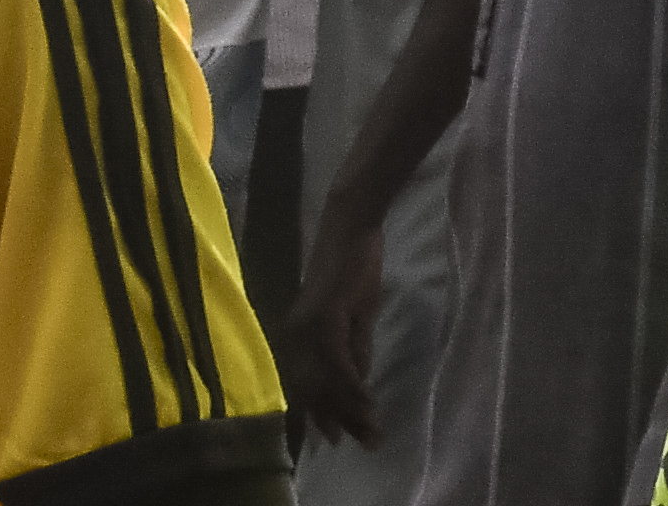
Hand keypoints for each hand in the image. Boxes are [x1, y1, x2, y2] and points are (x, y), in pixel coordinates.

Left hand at [285, 200, 389, 440]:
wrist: (351, 226)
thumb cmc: (355, 264)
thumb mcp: (358, 313)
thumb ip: (356, 346)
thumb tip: (360, 380)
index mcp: (300, 337)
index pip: (311, 385)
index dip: (328, 414)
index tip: (345, 438)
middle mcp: (296, 338)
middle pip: (317, 390)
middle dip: (343, 419)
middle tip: (368, 441)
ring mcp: (308, 329)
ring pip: (326, 382)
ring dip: (350, 408)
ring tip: (371, 427)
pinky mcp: (324, 319)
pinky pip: (337, 362)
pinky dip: (352, 383)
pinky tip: (366, 398)